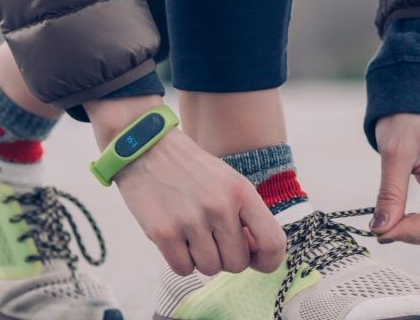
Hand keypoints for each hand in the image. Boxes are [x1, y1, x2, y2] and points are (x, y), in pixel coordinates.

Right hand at [86, 96, 285, 275]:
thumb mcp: (229, 181)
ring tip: (192, 235)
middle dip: (227, 258)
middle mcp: (220, 207)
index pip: (273, 242)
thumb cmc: (191, 170)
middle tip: (213, 240)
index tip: (257, 260)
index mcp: (242, 192)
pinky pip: (183, 269)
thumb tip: (255, 254)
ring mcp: (192, 221)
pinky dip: (181, 261)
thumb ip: (246, 215)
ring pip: (210, 269)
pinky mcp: (164, 233)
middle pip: (237, 263)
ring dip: (202, 259)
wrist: (147, 149)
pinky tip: (176, 240)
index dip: (269, 261)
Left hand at [370, 112, 419, 245]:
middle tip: (380, 227)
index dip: (412, 233)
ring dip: (413, 229)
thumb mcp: (395, 152)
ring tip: (387, 218)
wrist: (419, 92)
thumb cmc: (409, 115)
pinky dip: (416, 220)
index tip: (381, 231)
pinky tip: (398, 212)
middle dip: (412, 234)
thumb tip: (381, 229)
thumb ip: (390, 193)